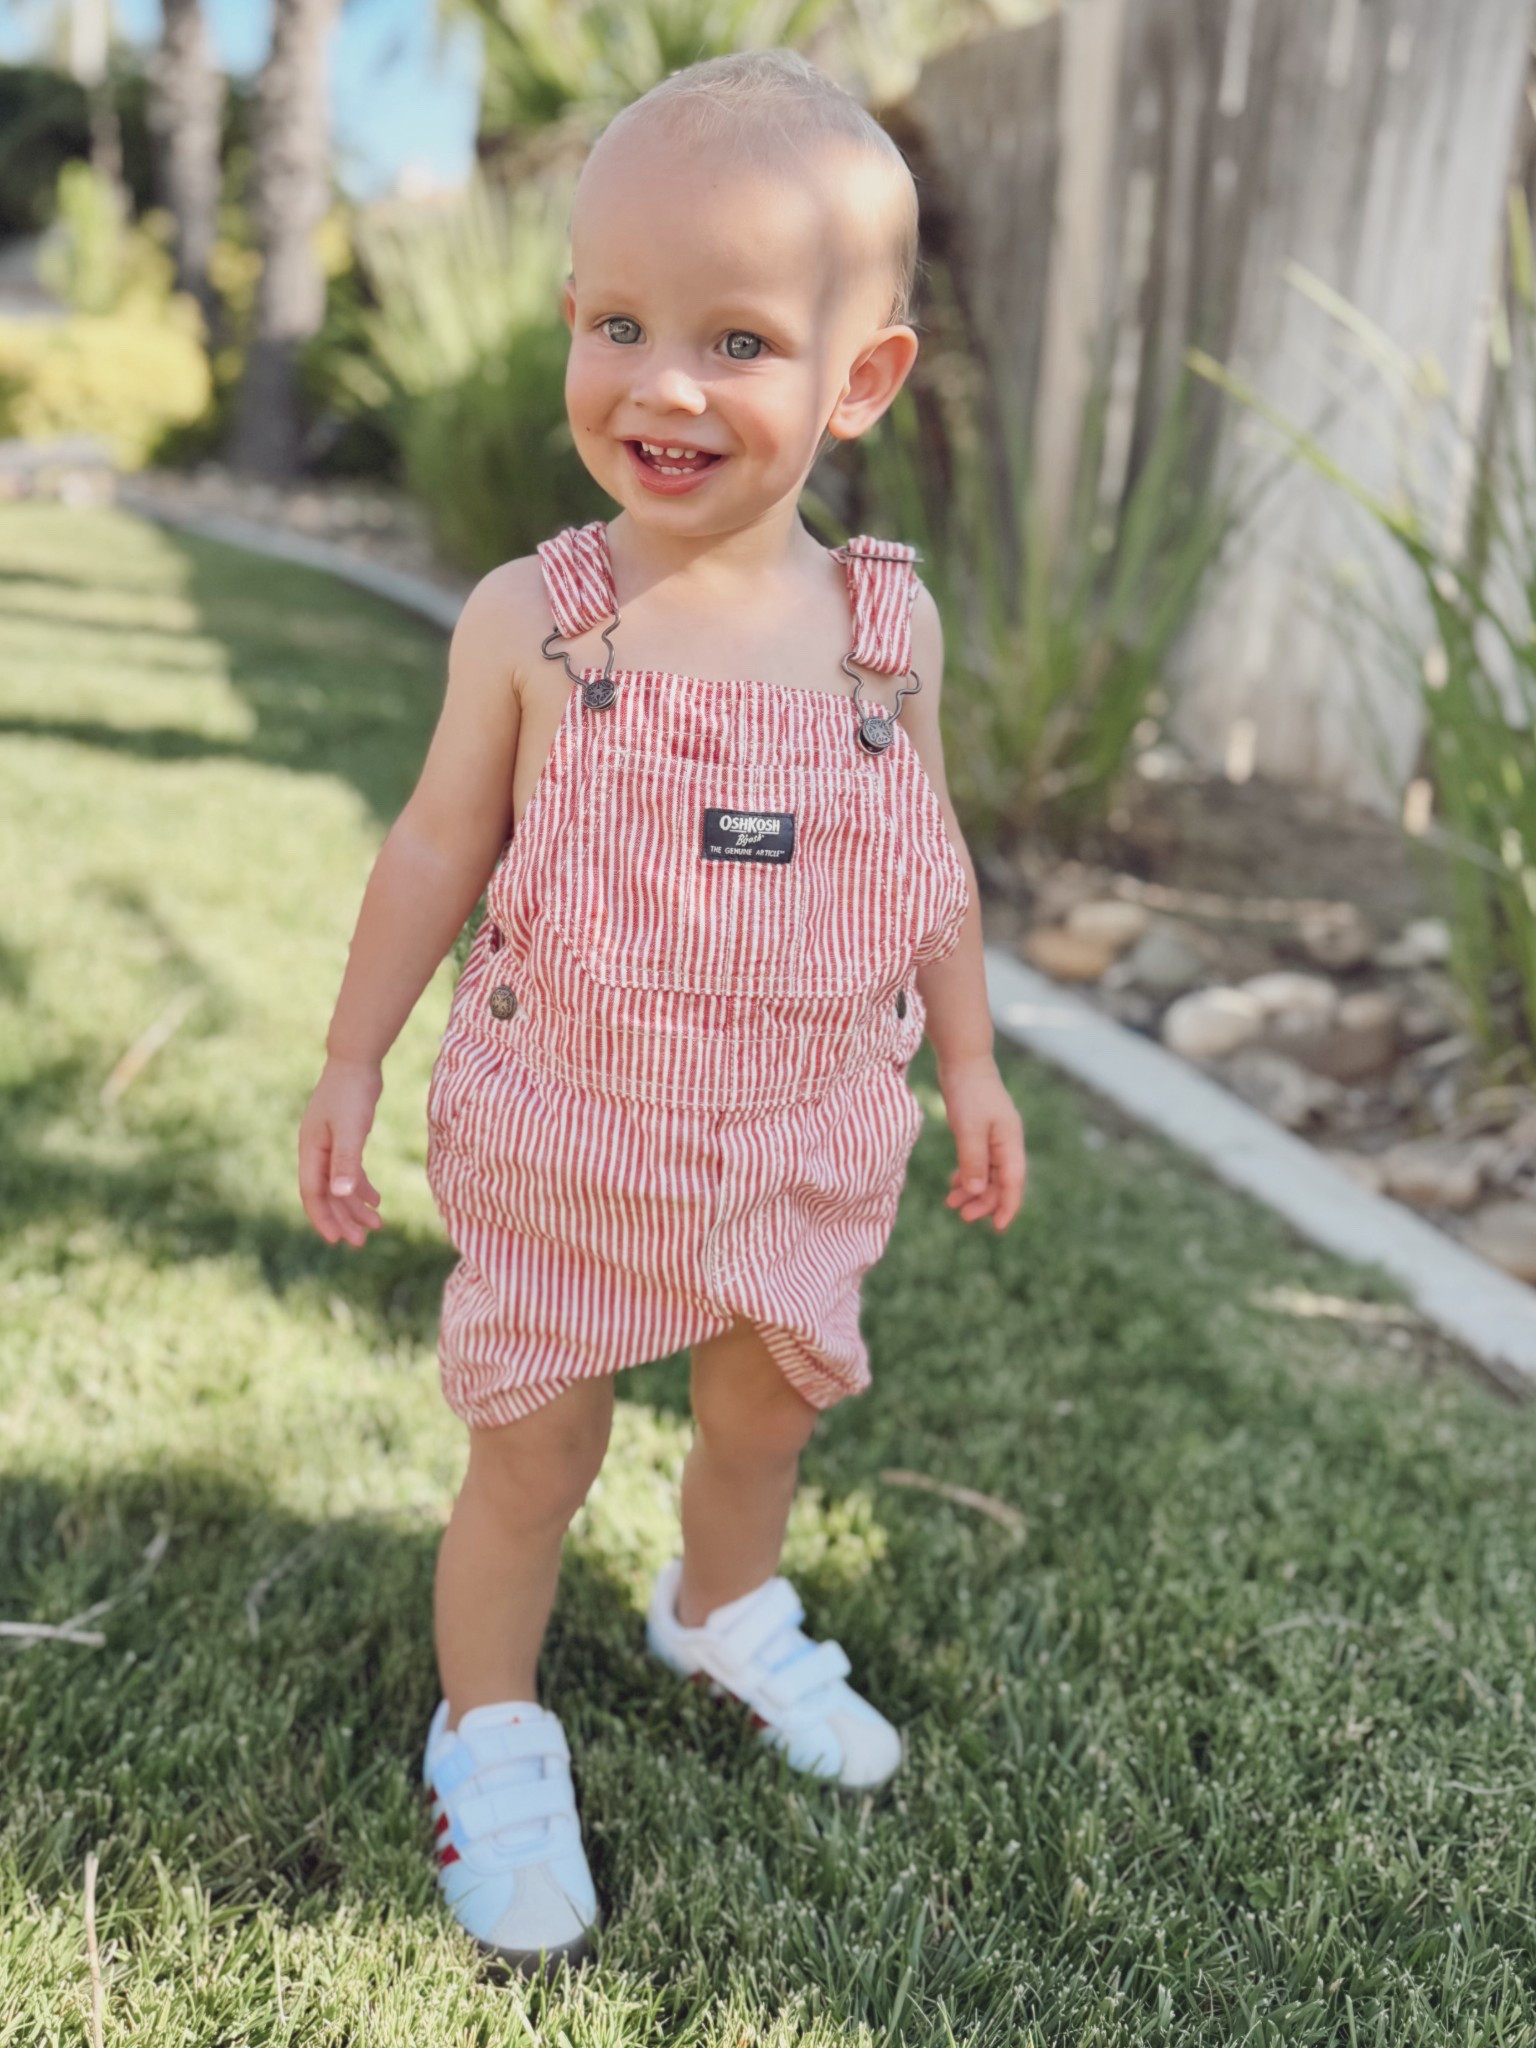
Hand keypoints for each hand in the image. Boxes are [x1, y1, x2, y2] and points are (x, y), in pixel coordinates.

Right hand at [298, 1057, 385, 1247]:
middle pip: (326, 1194)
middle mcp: (316, 1151)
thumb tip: (339, 1195)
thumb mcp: (351, 1128)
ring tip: (377, 1226)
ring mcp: (329, 1145)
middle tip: (361, 1242)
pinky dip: (362, 1187)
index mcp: (311, 1150)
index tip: (337, 1241)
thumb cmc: (351, 1092)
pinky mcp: (343, 1139)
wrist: (356, 1059)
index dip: (323, 1218)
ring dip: (355, 1206)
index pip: (312, 1193)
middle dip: (342, 1219)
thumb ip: (346, 1161)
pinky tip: (376, 1201)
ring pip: (339, 1185)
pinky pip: (349, 1171)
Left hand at [937, 1054, 1026, 1231]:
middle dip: (984, 1201)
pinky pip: (979, 1161)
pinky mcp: (981, 1132)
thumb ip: (973, 1160)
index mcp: (1010, 1142)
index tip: (998, 1228)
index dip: (1008, 1207)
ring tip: (951, 1202)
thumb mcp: (968, 1128)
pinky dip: (968, 1174)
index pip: (1014, 1182)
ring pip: (989, 1173)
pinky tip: (954, 1183)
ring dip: (973, 1190)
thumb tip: (978, 1191)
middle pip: (1001, 1182)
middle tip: (961, 1215)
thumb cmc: (968, 1092)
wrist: (963, 1060)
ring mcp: (995, 1137)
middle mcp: (1006, 1142)